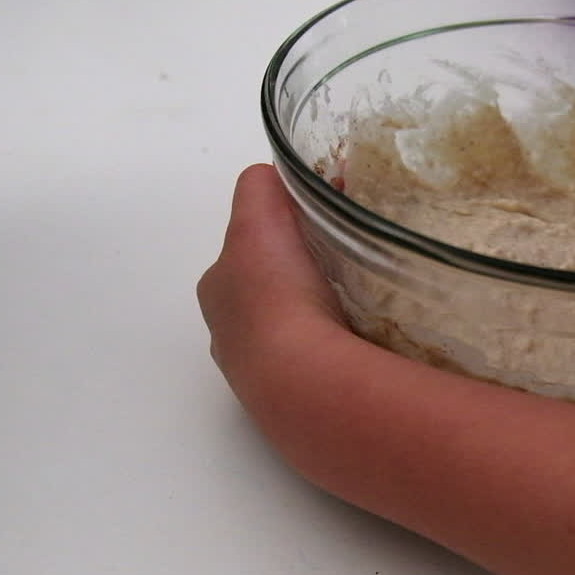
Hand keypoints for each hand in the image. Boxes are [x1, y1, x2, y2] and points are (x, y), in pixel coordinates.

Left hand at [197, 164, 350, 388]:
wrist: (303, 378)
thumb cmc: (275, 295)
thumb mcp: (260, 219)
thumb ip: (261, 187)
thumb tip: (277, 173)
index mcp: (217, 291)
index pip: (244, 253)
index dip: (276, 237)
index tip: (313, 233)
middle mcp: (230, 335)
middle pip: (268, 294)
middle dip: (299, 280)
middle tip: (339, 269)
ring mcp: (262, 374)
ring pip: (294, 333)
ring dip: (317, 318)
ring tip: (354, 306)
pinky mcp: (297, 400)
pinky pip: (318, 364)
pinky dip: (333, 350)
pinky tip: (357, 341)